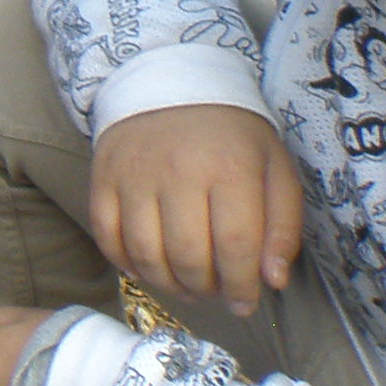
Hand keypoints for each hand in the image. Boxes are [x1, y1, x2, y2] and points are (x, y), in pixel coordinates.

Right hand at [91, 105, 306, 314]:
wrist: (170, 83)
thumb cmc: (233, 137)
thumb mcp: (276, 171)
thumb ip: (283, 228)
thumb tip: (272, 281)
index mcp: (229, 169)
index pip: (235, 246)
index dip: (242, 285)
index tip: (246, 303)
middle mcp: (177, 172)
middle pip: (187, 254)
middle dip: (206, 289)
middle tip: (215, 293)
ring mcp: (133, 174)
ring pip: (144, 251)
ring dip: (167, 283)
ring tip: (186, 287)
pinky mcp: (102, 176)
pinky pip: (105, 234)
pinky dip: (124, 263)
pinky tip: (147, 269)